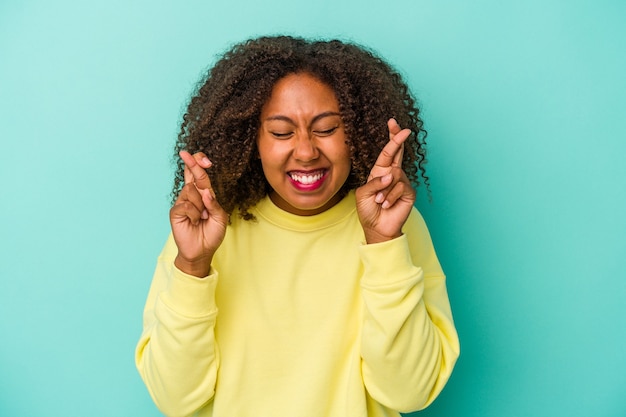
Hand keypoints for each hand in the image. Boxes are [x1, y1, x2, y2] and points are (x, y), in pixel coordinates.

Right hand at [170, 151, 228, 276]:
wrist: (202, 251)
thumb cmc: (212, 234)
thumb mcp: (220, 218)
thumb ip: (214, 204)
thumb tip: (205, 192)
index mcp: (204, 194)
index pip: (199, 174)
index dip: (199, 163)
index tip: (204, 159)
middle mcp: (192, 195)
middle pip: (191, 174)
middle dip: (191, 162)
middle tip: (184, 153)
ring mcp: (183, 202)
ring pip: (191, 190)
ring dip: (200, 205)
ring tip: (201, 218)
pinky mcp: (176, 211)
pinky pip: (186, 205)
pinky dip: (194, 214)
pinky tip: (194, 222)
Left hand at [355, 119, 415, 243]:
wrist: (377, 228)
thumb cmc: (368, 210)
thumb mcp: (363, 194)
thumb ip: (374, 182)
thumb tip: (391, 175)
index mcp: (380, 172)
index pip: (387, 152)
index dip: (391, 137)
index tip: (393, 123)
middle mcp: (392, 174)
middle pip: (398, 153)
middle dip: (398, 140)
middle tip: (404, 129)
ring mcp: (402, 182)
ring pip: (395, 175)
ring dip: (384, 189)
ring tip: (380, 201)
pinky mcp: (409, 192)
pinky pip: (400, 187)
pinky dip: (390, 197)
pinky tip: (387, 205)